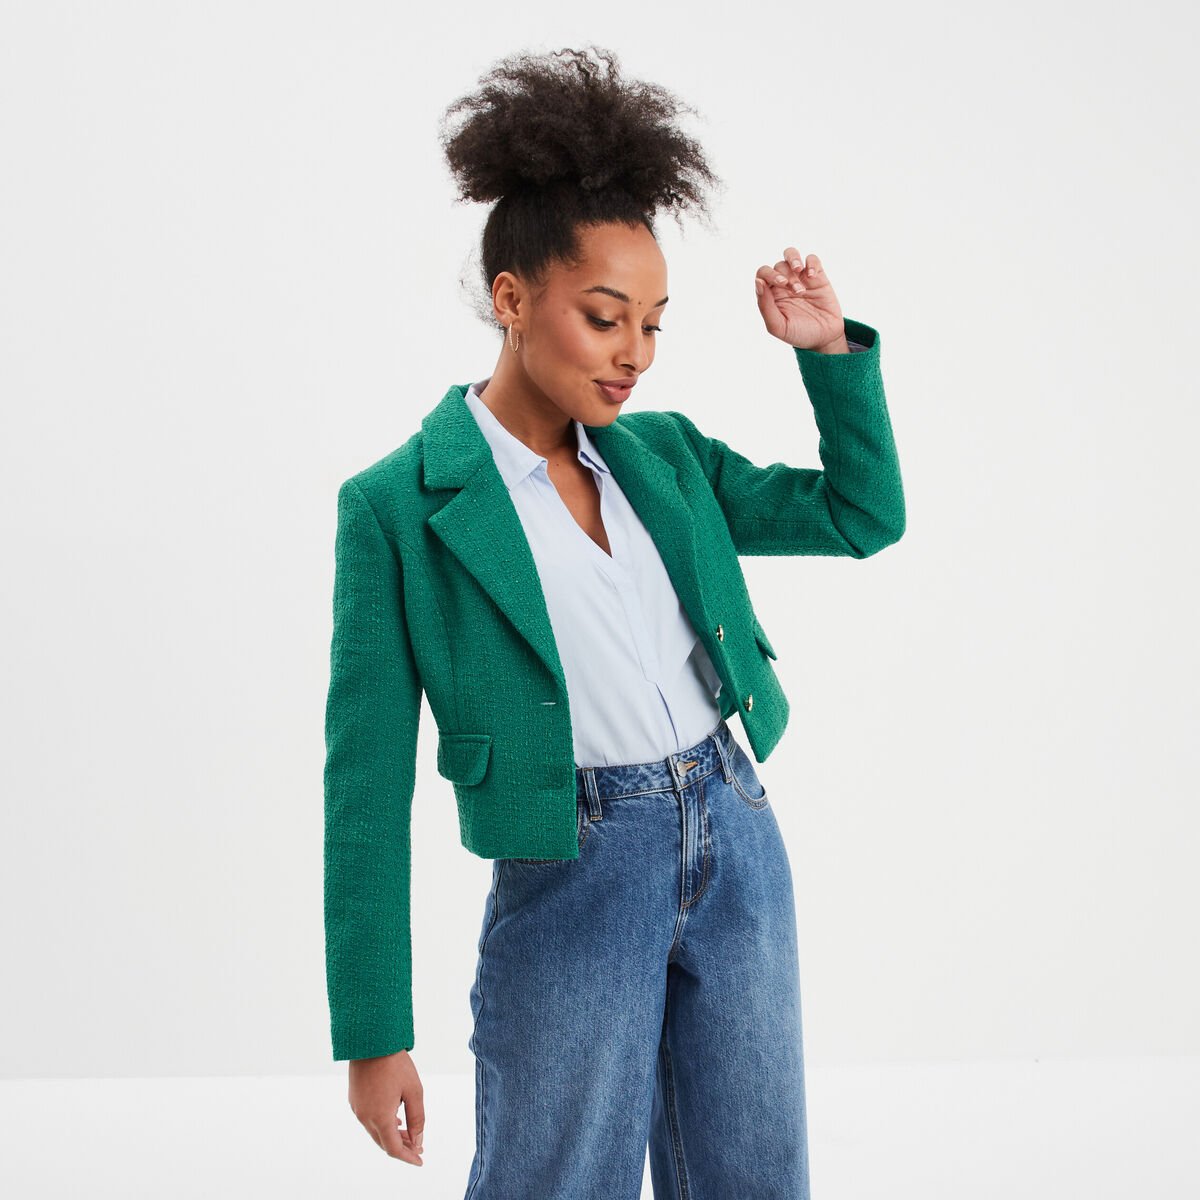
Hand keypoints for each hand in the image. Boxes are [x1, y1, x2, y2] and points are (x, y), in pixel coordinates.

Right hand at [348, 1050, 424, 1165]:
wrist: (370, 1041)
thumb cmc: (395, 1064)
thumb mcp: (414, 1090)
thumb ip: (417, 1118)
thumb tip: (418, 1140)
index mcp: (380, 1118)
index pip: (394, 1149)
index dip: (408, 1157)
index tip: (420, 1160)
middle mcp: (365, 1117)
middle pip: (384, 1142)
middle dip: (402, 1147)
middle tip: (418, 1147)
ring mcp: (357, 1109)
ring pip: (375, 1131)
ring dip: (392, 1135)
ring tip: (409, 1133)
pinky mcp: (354, 1099)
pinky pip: (369, 1120)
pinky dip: (382, 1124)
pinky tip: (394, 1118)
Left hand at [754, 248, 846, 350]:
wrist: (823, 338)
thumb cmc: (798, 334)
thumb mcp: (778, 326)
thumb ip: (765, 306)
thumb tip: (758, 281)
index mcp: (771, 294)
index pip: (763, 274)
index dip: (769, 274)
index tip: (782, 283)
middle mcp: (784, 284)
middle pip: (777, 265)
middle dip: (784, 274)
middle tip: (795, 290)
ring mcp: (800, 278)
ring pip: (791, 255)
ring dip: (793, 259)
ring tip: (799, 270)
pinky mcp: (818, 276)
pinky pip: (812, 259)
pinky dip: (811, 263)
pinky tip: (812, 276)